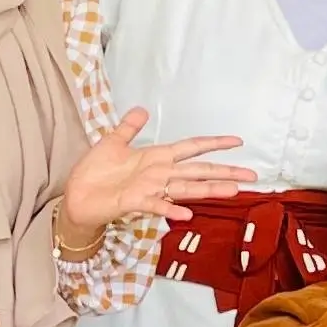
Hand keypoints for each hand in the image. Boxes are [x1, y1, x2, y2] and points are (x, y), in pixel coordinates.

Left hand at [62, 109, 248, 244]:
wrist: (75, 197)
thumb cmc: (93, 173)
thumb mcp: (111, 142)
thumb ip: (129, 127)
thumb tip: (142, 109)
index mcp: (156, 157)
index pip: (191, 148)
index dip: (213, 144)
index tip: (237, 142)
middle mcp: (159, 174)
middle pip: (198, 171)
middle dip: (225, 172)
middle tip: (251, 175)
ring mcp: (150, 189)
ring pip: (186, 188)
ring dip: (209, 190)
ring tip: (233, 191)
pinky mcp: (136, 203)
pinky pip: (157, 205)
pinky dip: (171, 210)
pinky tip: (187, 216)